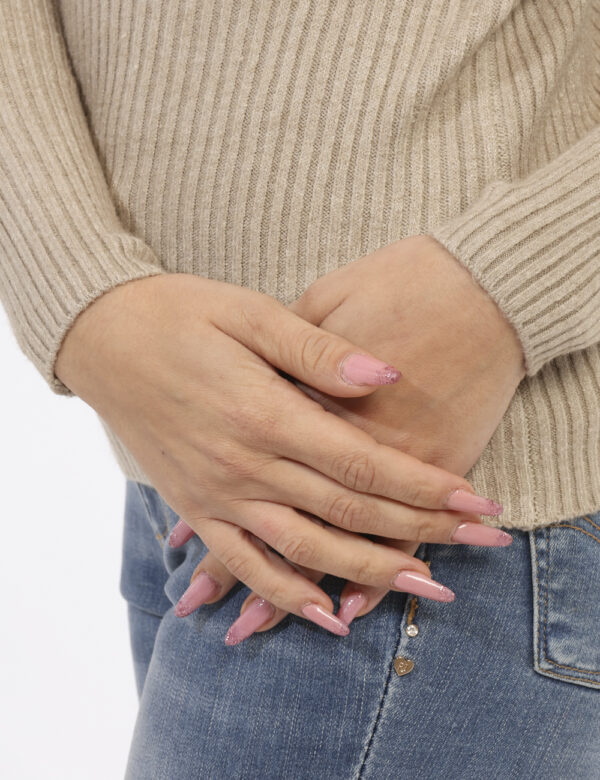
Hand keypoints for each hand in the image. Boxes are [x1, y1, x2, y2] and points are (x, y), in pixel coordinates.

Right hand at [167, 236, 522, 640]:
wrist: (103, 338)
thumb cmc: (178, 314)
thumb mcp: (249, 312)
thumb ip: (318, 351)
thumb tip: (387, 375)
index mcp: (264, 412)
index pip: (363, 462)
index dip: (424, 485)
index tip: (476, 501)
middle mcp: (244, 464)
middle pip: (347, 511)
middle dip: (419, 532)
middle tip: (479, 548)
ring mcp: (218, 493)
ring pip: (306, 548)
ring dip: (370, 573)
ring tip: (427, 587)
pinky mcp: (196, 506)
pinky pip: (244, 565)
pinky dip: (285, 597)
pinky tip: (327, 618)